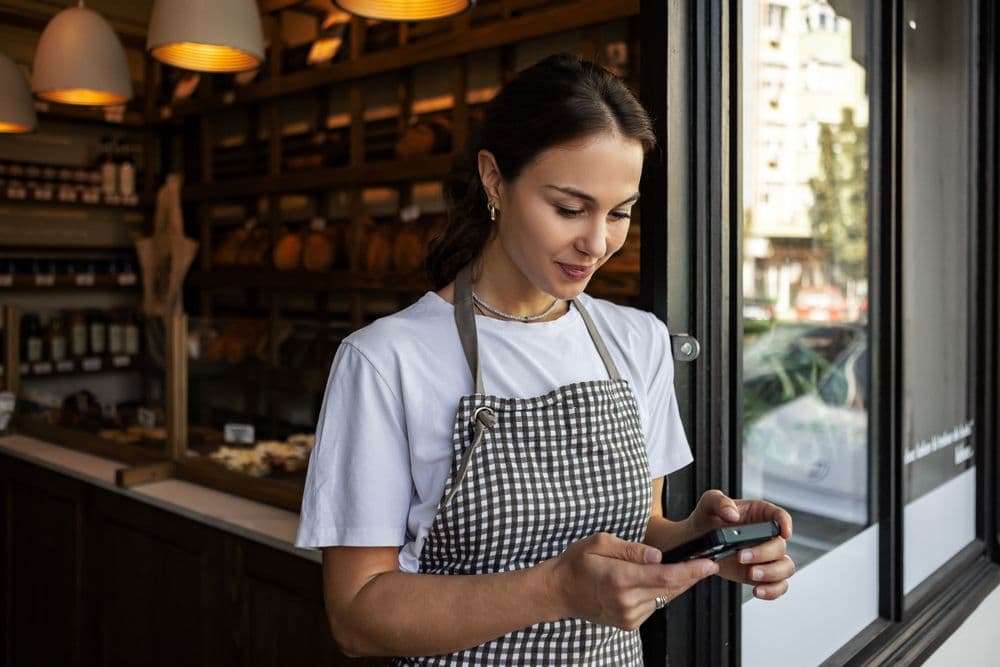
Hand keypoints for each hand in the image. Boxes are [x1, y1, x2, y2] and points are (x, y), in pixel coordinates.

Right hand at [549, 532, 718, 630]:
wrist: (559, 591)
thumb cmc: (576, 564)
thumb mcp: (599, 542)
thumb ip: (630, 548)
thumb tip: (657, 555)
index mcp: (620, 579)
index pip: (666, 576)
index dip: (692, 571)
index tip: (709, 563)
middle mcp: (627, 602)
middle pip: (670, 589)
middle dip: (691, 575)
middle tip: (706, 562)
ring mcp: (629, 616)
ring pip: (664, 598)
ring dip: (676, 584)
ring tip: (686, 568)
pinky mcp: (629, 623)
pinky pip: (654, 605)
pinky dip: (661, 593)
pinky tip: (659, 581)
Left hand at [685, 490, 794, 599]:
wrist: (697, 541)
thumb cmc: (707, 518)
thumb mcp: (709, 503)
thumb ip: (720, 502)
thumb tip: (732, 514)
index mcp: (760, 514)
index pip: (780, 516)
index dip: (786, 524)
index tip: (784, 533)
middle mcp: (767, 536)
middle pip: (780, 546)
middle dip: (764, 553)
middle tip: (742, 556)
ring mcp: (766, 556)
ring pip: (785, 567)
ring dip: (771, 573)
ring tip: (751, 574)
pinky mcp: (761, 574)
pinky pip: (778, 586)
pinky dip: (772, 591)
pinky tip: (758, 590)